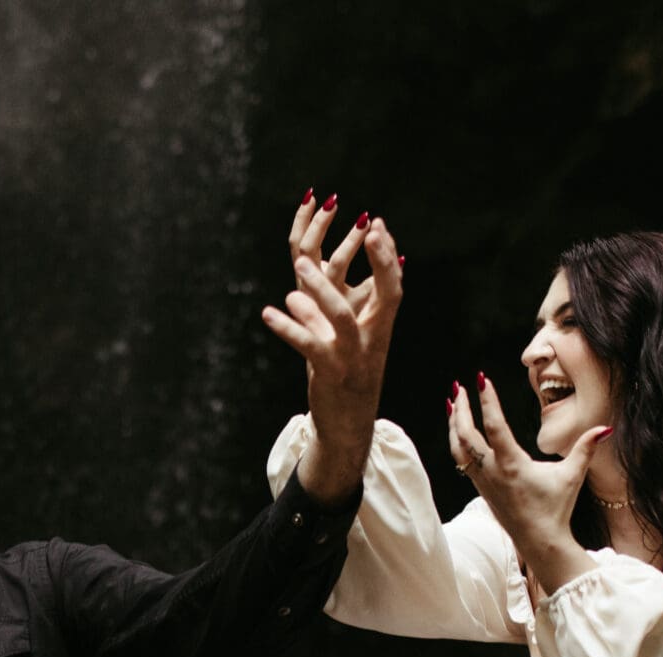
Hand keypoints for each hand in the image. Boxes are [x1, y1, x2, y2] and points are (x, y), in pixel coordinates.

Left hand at [261, 192, 401, 500]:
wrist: (347, 425)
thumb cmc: (344, 374)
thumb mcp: (343, 337)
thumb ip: (338, 303)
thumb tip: (317, 270)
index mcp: (379, 328)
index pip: (394, 287)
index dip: (388, 256)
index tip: (378, 224)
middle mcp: (372, 340)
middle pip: (385, 296)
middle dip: (377, 262)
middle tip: (364, 228)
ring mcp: (352, 357)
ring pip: (343, 318)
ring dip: (323, 288)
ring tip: (301, 264)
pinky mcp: (329, 373)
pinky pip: (309, 346)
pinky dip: (288, 328)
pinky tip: (268, 313)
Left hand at [449, 375, 609, 596]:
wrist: (539, 541)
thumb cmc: (556, 509)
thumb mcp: (572, 476)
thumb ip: (585, 449)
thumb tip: (604, 428)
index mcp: (512, 465)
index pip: (494, 426)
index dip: (487, 401)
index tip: (481, 379)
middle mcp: (492, 472)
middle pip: (466, 435)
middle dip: (461, 409)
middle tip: (459, 386)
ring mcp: (483, 481)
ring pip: (458, 449)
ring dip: (454, 425)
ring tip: (453, 404)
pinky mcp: (481, 488)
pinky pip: (462, 461)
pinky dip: (457, 442)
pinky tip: (459, 432)